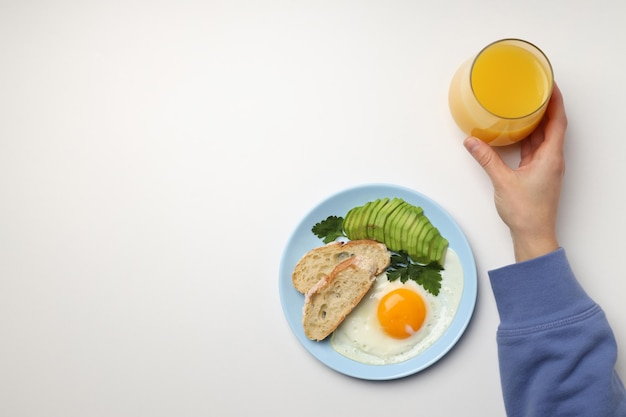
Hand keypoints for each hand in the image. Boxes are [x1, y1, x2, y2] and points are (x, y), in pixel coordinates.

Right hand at [463, 84, 567, 261]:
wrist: (533, 235)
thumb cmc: (526, 211)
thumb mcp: (502, 181)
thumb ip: (486, 158)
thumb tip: (472, 141)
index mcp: (550, 157)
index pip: (558, 121)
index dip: (556, 101)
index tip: (549, 85)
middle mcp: (552, 159)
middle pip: (553, 126)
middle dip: (545, 107)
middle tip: (533, 91)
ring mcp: (546, 168)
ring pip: (543, 138)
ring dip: (536, 123)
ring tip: (524, 107)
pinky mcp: (539, 175)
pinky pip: (535, 150)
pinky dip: (529, 139)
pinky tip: (517, 134)